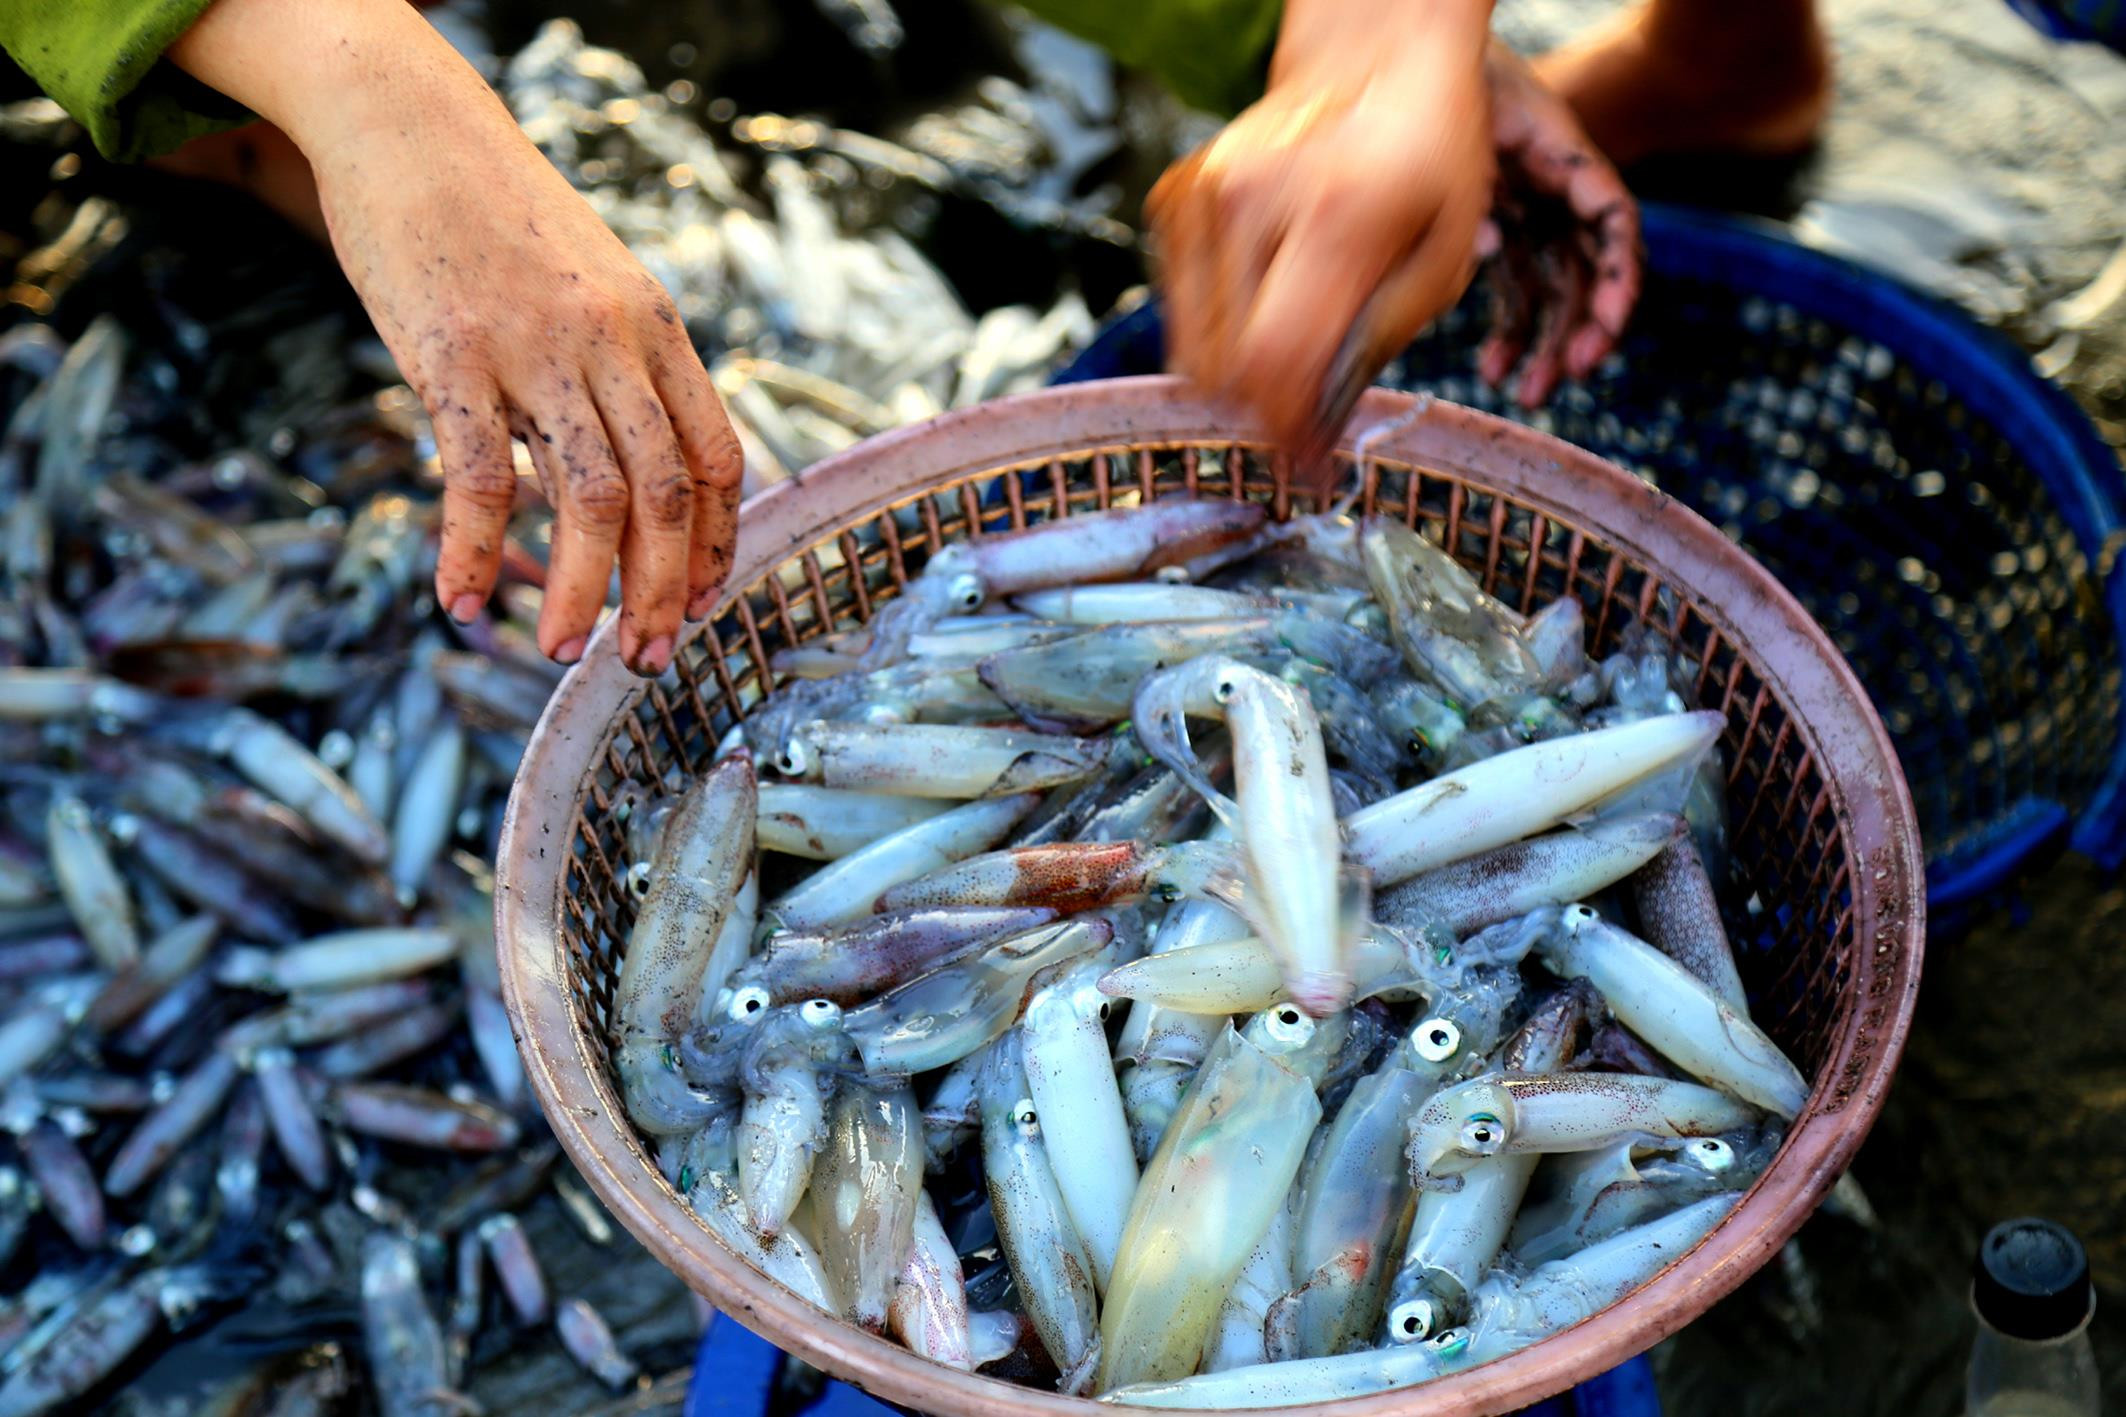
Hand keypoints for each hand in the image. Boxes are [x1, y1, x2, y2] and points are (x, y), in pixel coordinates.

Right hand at [172, 0, 740, 675]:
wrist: (410, 123)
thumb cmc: (498, 215)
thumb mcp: (593, 281)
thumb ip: (622, 363)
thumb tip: (635, 459)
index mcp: (656, 330)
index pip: (718, 457)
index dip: (717, 543)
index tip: (698, 603)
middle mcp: (612, 344)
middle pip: (668, 495)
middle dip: (661, 592)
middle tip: (643, 660)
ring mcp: (536, 349)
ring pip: (590, 499)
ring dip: (584, 592)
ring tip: (560, 654)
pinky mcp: (452, 355)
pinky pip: (481, 477)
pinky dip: (475, 552)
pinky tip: (464, 602)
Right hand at [1147, 0, 1495, 455]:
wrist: (1374, 53)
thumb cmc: (1429, 155)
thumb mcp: (1444, 261)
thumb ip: (1376, 347)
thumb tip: (1315, 432)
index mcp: (1334, 216)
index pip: (1273, 366)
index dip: (1284, 437)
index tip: (1306, 472)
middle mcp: (1251, 202)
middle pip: (1221, 369)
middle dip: (1261, 418)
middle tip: (1302, 439)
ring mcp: (1202, 195)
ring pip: (1190, 347)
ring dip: (1236, 381)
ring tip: (1289, 379)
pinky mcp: (1177, 197)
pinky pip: (1181, 306)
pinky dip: (1217, 333)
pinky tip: (1266, 315)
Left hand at [1476, 46, 1639, 406]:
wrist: (1425, 56)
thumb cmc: (1450, 81)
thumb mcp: (1468, 118)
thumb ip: (1482, 180)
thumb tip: (1492, 250)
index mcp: (1564, 156)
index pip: (1612, 220)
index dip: (1617, 277)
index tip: (1607, 325)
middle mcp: (1559, 190)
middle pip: (1589, 267)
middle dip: (1584, 327)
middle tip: (1567, 375)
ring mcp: (1535, 211)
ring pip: (1555, 290)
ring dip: (1546, 345)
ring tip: (1528, 394)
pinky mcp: (1508, 230)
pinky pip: (1519, 289)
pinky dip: (1509, 330)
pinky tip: (1492, 370)